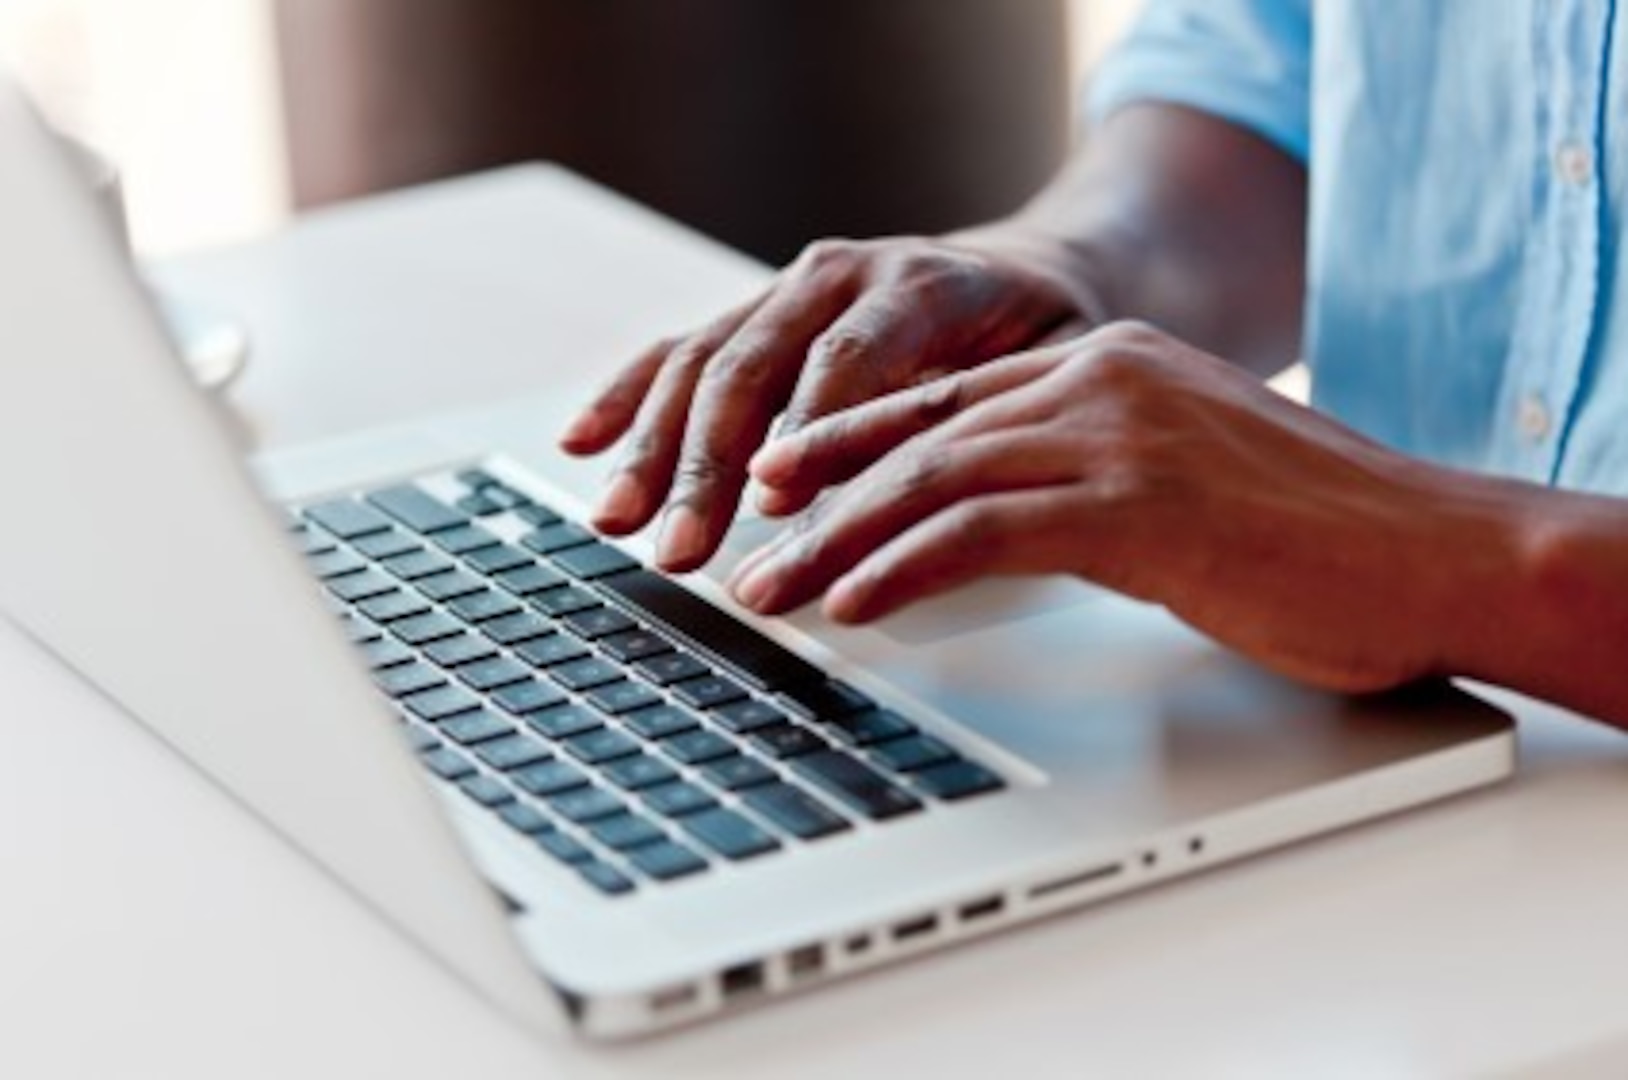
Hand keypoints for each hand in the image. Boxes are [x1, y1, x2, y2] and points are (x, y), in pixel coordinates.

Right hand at [557, 230, 1099, 571]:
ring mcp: (791, 291)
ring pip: (702, 362)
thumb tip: (928, 508)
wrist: (1036, 274)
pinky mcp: (759, 315)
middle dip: (705, 465)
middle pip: (752, 367)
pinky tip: (584, 439)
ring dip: (652, 446)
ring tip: (617, 516)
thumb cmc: (1049, 335)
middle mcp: (841, 275)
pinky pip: (680, 349)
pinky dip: (628, 395)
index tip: (769, 507)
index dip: (803, 435)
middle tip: (679, 547)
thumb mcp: (1055, 372)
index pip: (845, 362)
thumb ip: (990, 423)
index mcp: (918, 284)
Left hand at [729, 322, 1493, 693]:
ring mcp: (1117, 436)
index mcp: (1107, 363)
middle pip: (916, 435)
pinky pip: (983, 530)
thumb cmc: (1316, 531)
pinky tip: (854, 602)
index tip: (781, 477)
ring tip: (770, 590)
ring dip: (835, 542)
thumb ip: (1091, 475)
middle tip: (745, 542)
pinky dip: (904, 566)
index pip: (944, 400)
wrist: (1431, 550)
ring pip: (930, 479)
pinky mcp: (1135, 506)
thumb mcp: (1184, 475)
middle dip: (818, 497)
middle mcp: (1100, 380)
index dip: (850, 440)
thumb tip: (1001, 522)